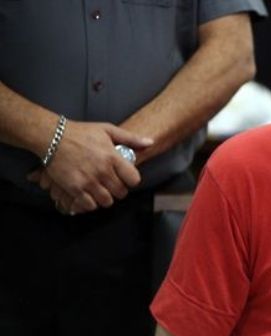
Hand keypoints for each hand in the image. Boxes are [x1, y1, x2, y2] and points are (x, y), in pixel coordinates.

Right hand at [27, 121, 152, 214]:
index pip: (134, 179)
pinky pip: (89, 205)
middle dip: (119, 190)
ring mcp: (88, 181)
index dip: (131, 180)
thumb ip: (131, 139)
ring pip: (106, 201)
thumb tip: (150, 142)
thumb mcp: (108, 130)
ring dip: (105, 198)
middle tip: (113, 185)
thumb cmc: (81, 133)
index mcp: (113, 157)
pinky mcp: (74, 188)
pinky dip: (91, 203)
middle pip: (121, 193)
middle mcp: (102, 171)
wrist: (53, 137)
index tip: (126, 178)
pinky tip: (89, 195)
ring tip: (101, 190)